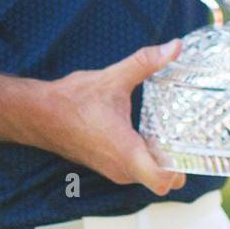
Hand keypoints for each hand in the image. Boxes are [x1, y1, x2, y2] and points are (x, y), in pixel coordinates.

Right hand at [32, 40, 187, 196]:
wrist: (40, 114)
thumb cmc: (72, 100)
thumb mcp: (113, 78)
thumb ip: (146, 62)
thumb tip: (175, 47)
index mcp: (126, 152)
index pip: (163, 181)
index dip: (182, 168)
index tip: (189, 147)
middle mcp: (122, 169)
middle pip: (164, 181)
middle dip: (178, 163)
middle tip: (186, 135)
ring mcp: (114, 171)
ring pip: (149, 177)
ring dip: (162, 161)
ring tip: (170, 133)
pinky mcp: (108, 167)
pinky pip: (136, 171)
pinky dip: (146, 158)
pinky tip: (148, 134)